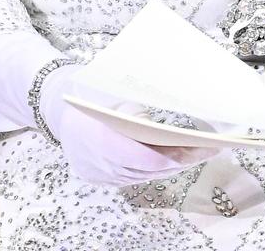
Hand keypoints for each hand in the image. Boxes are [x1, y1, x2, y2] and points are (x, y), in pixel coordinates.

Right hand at [0, 30, 213, 187]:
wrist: (55, 103)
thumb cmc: (88, 89)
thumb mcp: (114, 85)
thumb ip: (141, 97)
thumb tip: (179, 95)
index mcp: (102, 139)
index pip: (148, 159)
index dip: (177, 155)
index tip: (201, 146)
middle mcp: (100, 164)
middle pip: (150, 170)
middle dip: (181, 158)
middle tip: (209, 146)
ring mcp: (98, 174)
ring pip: (143, 176)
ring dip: (169, 164)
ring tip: (197, 149)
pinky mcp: (98, 178)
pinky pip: (131, 177)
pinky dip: (152, 167)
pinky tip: (171, 155)